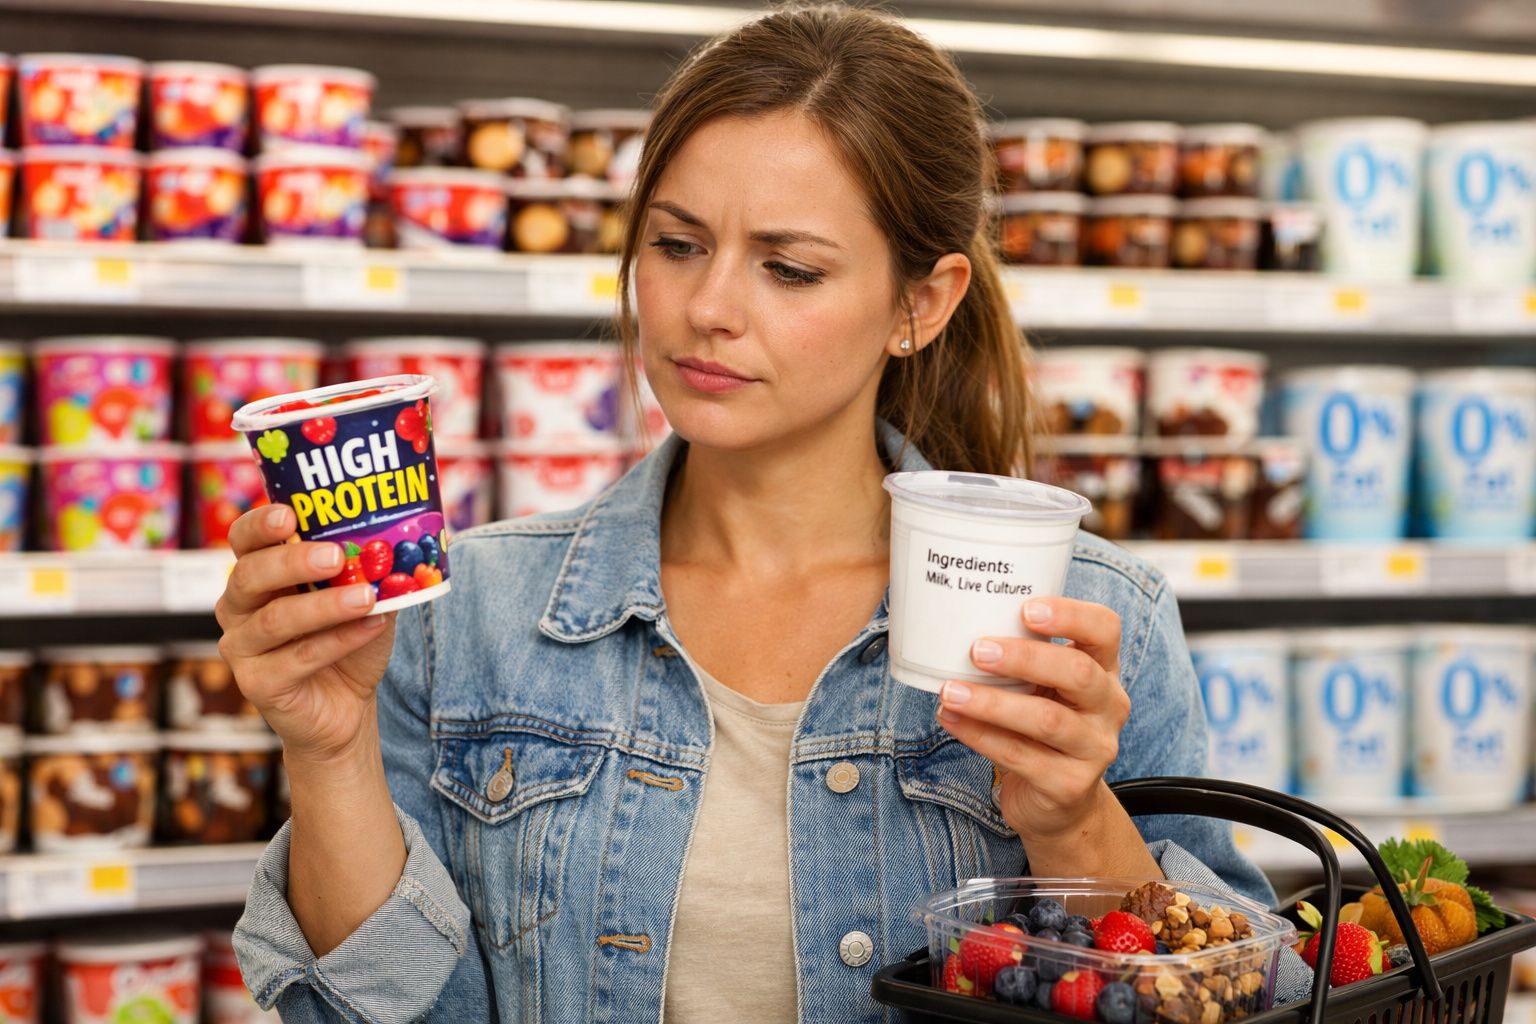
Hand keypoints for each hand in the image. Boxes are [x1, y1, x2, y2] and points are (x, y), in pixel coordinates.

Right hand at [215, 505, 396, 765]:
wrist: (345, 706)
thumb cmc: (346, 639)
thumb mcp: (360, 596)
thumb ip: (367, 569)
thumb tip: (397, 539)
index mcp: (256, 575)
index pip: (244, 540)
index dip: (260, 525)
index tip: (289, 515)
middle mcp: (237, 607)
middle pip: (249, 575)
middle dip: (293, 561)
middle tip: (336, 556)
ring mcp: (242, 648)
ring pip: (276, 620)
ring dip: (325, 606)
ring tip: (367, 597)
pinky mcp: (257, 684)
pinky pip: (297, 659)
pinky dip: (339, 641)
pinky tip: (373, 627)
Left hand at [936, 597, 1130, 845]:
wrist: (1058, 800)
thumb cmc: (1041, 726)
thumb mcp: (1044, 686)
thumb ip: (1024, 656)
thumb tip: (960, 621)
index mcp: (1104, 670)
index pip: (1105, 629)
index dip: (1071, 615)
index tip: (1026, 609)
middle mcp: (1109, 707)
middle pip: (1078, 673)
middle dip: (1024, 658)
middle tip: (977, 650)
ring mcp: (1095, 749)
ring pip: (1046, 720)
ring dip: (992, 703)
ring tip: (950, 691)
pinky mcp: (1069, 785)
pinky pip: (1020, 756)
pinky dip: (979, 735)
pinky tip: (951, 719)